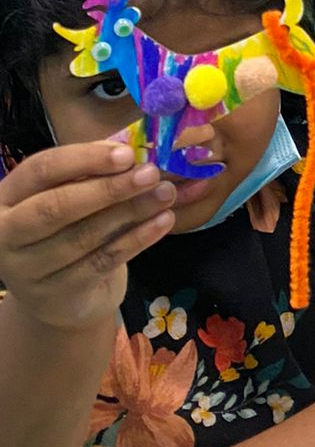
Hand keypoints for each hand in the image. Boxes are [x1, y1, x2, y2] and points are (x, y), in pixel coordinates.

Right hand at [0, 143, 175, 331]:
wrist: (60, 296)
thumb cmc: (66, 231)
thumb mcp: (69, 198)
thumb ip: (91, 175)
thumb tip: (132, 150)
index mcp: (5, 198)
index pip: (40, 170)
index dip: (84, 159)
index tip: (127, 153)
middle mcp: (5, 234)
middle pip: (57, 206)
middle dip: (109, 188)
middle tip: (151, 173)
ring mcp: (26, 269)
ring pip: (84, 235)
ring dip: (132, 211)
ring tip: (166, 194)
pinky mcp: (55, 295)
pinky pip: (103, 261)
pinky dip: (137, 239)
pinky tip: (163, 221)